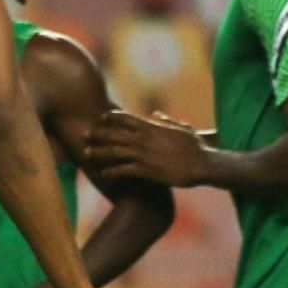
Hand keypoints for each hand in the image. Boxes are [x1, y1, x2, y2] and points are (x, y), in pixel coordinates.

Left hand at [85, 110, 207, 187]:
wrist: (203, 165)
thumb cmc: (195, 147)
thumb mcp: (183, 128)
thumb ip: (167, 120)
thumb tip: (156, 114)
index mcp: (154, 127)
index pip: (128, 118)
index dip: (113, 116)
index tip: (102, 117)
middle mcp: (146, 139)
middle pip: (115, 134)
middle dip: (98, 133)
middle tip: (84, 134)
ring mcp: (145, 155)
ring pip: (115, 152)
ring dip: (99, 152)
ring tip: (86, 153)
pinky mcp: (147, 170)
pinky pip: (124, 170)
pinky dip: (111, 171)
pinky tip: (102, 174)